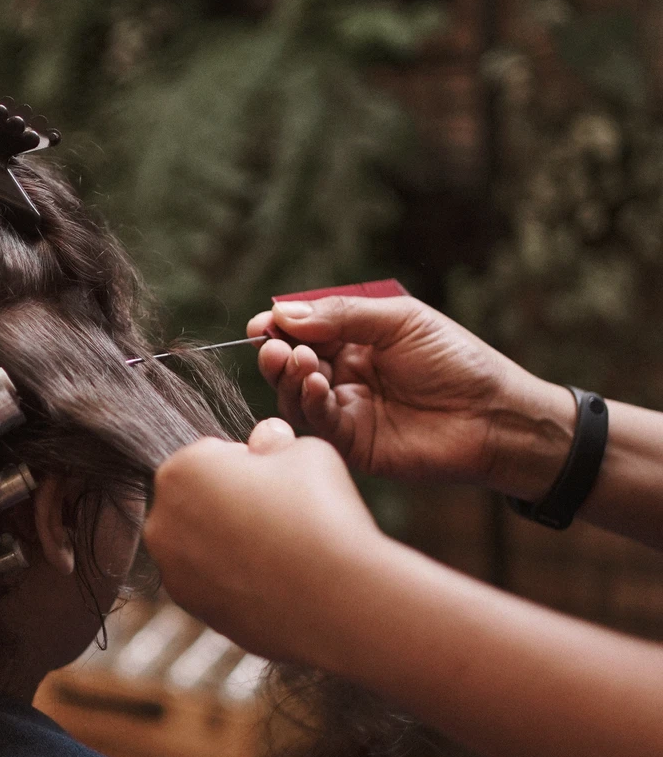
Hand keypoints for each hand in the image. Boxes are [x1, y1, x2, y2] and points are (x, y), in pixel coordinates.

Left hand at [144, 419, 386, 666]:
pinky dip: (236, 577)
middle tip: (281, 516)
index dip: (250, 464)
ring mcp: (174, 571)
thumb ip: (275, 440)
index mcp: (180, 470)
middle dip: (231, 502)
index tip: (280, 482)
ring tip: (281, 550)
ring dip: (231, 541)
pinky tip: (274, 581)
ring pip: (203, 542)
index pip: (211, 455)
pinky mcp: (193, 609)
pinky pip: (213, 580)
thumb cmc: (320, 513)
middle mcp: (162, 521)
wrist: (337, 600)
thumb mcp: (305, 451)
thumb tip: (266, 436)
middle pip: (199, 499)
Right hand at [249, 293, 575, 497]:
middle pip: (292, 365)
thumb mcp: (400, 321)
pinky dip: (310, 404)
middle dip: (278, 353)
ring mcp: (348, 412)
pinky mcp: (353, 445)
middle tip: (275, 346)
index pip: (304, 332)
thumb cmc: (457, 360)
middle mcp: (346, 377)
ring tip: (297, 361)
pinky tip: (316, 385)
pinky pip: (319, 425)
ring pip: (297, 397)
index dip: (280, 328)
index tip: (262, 324)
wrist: (494, 413)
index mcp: (356, 342)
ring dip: (289, 378)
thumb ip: (343, 315)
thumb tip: (284, 311)